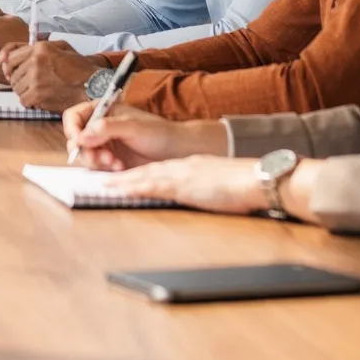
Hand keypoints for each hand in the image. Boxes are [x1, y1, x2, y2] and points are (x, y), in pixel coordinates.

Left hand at [3, 40, 98, 111]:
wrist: (93, 86)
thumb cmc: (80, 68)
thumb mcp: (61, 47)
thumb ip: (39, 46)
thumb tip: (15, 52)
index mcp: (40, 48)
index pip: (11, 55)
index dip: (7, 64)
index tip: (6, 69)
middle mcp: (35, 61)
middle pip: (12, 73)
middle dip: (19, 78)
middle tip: (30, 82)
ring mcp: (35, 79)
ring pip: (16, 87)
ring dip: (24, 90)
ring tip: (38, 90)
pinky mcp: (37, 95)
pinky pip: (23, 100)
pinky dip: (30, 102)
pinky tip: (40, 98)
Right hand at [62, 101, 226, 171]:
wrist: (177, 152)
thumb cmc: (160, 133)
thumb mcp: (132, 127)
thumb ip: (106, 128)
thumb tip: (82, 136)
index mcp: (103, 111)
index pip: (75, 116)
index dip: (72, 128)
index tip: (78, 141)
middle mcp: (100, 127)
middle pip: (76, 138)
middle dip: (86, 149)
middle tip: (100, 157)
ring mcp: (104, 145)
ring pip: (84, 154)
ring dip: (95, 160)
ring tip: (114, 163)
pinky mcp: (110, 161)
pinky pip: (96, 166)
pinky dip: (103, 168)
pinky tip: (119, 167)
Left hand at [96, 156, 268, 215]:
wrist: (258, 177)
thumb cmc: (246, 183)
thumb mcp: (222, 183)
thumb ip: (208, 186)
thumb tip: (204, 193)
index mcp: (191, 166)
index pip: (158, 169)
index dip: (138, 174)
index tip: (122, 177)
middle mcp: (182, 166)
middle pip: (146, 170)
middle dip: (123, 175)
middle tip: (101, 179)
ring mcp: (181, 174)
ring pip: (144, 176)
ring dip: (122, 180)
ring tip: (102, 184)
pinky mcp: (183, 184)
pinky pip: (153, 185)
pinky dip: (134, 186)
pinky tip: (121, 190)